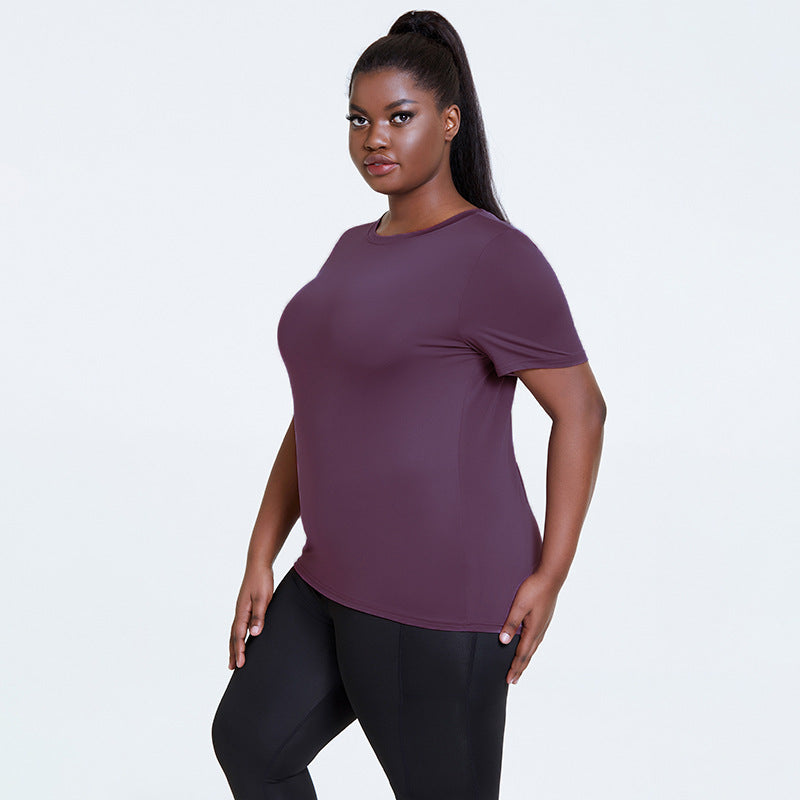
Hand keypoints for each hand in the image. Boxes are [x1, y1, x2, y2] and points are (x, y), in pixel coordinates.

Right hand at [228, 562, 274, 669]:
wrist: (258, 565)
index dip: (239, 650)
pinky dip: (239, 635)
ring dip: (235, 645)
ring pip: (236, 631)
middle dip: (233, 652)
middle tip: (232, 667)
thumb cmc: (262, 580)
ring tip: (235, 658)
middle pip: (234, 636)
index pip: (238, 636)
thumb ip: (259, 615)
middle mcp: (240, 612)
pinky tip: (244, 638)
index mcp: (242, 612)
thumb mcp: (263, 598)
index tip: (239, 664)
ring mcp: (242, 609)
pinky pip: (241, 625)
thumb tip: (254, 633)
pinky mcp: (246, 606)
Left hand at [498, 570, 561, 684]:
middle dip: (520, 668)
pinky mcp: (544, 619)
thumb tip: (503, 641)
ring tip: (520, 667)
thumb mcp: (519, 606)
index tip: (509, 680)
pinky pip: (536, 640)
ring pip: (533, 648)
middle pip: (528, 654)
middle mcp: (540, 631)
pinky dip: (530, 648)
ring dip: (525, 659)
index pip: (522, 654)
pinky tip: (529, 646)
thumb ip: (511, 623)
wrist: (551, 578)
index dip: (515, 668)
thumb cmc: (534, 589)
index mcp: (533, 630)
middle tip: (513, 680)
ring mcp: (543, 625)